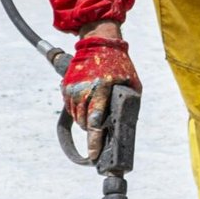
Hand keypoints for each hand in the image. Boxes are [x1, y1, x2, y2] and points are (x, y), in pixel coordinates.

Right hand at [62, 29, 140, 160]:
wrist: (99, 43)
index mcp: (103, 88)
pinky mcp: (66, 87)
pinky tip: (89, 104)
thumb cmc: (119, 65)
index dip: (94, 140)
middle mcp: (85, 89)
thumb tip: (128, 123)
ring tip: (96, 116)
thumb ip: (130, 102)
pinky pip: (71, 108)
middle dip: (92, 132)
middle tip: (99, 136)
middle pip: (85, 123)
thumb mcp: (133, 82)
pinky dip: (79, 111)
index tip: (93, 155)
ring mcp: (74, 88)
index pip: (96, 120)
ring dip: (86, 122)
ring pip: (78, 118)